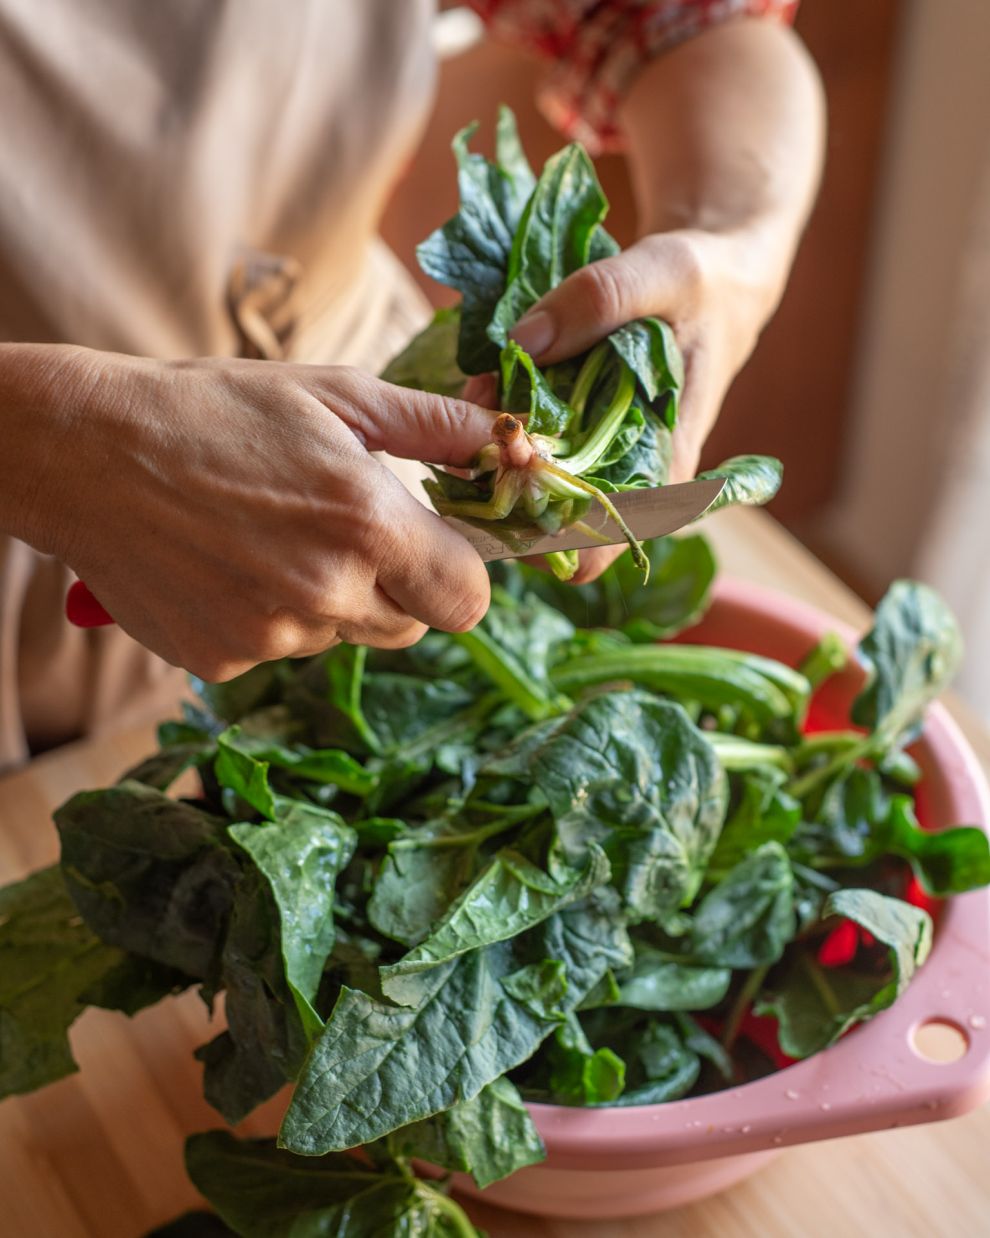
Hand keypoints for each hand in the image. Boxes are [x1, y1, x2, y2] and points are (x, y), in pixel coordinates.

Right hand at [21, 349, 496, 680]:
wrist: (87, 452)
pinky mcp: (223, 661)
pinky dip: (272, 617)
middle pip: (413, 626)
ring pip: (345, 636)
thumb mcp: (334, 393)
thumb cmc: (215, 409)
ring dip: (333, 600)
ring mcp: (271, 636)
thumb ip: (433, 426)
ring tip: (275, 538)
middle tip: (348, 531)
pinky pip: (282, 651)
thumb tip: (511, 442)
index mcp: (366, 523)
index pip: (469, 599)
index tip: (438, 545)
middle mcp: (326, 592)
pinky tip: (231, 564)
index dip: (461, 573)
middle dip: (400, 586)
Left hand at [508, 227, 777, 581]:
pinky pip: (523, 438)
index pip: (595, 551)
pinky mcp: (572, 425)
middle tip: (478, 421)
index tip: (504, 478)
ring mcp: (593, 453)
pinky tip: (489, 379)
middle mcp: (621, 475)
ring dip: (490, 446)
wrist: (712, 274)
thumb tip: (524, 342)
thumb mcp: (666, 273)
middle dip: (499, 481)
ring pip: (524, 481)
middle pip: (543, 522)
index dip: (540, 538)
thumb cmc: (704, 284)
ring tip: (482, 386)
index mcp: (660, 470)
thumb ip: (601, 299)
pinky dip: (497, 416)